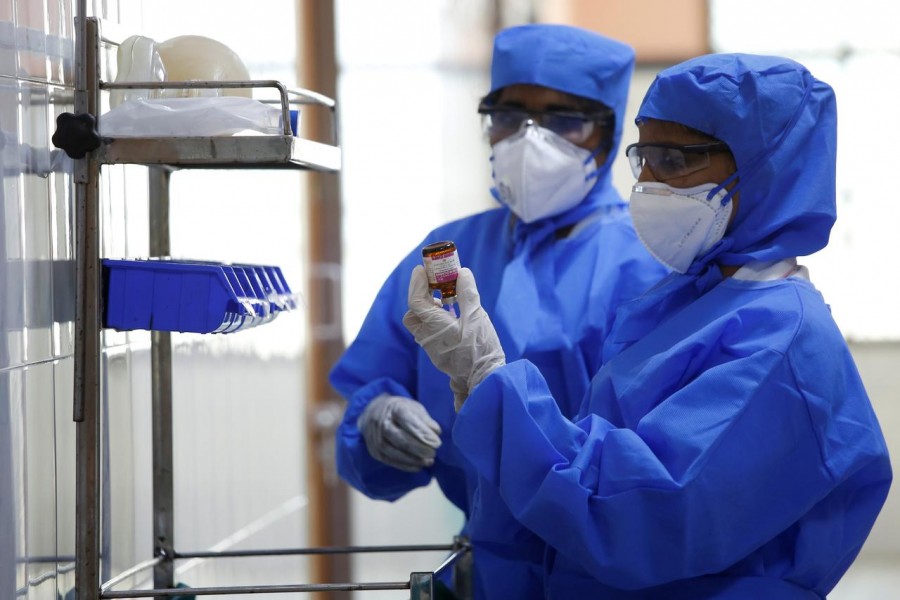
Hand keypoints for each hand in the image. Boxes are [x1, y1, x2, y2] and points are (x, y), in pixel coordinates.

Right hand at [357, 394, 441, 471]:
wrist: (372, 413)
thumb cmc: (399, 410)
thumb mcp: (413, 407)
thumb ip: (425, 420)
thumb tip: (436, 432)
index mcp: (394, 409)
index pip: (409, 422)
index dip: (424, 434)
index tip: (437, 443)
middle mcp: (382, 423)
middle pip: (402, 440)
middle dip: (420, 449)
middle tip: (433, 453)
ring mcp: (376, 439)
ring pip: (395, 453)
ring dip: (414, 460)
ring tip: (429, 462)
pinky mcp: (375, 452)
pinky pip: (391, 461)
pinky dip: (406, 466)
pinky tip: (418, 466)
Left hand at [403, 266, 505, 410]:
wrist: (485, 379)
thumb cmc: (481, 349)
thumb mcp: (477, 317)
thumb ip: (467, 293)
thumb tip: (461, 272)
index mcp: (434, 325)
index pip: (416, 300)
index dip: (417, 282)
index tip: (422, 269)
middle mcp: (427, 337)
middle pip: (413, 314)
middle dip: (420, 297)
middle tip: (434, 286)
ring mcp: (431, 348)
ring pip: (420, 324)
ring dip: (428, 309)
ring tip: (446, 301)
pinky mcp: (438, 354)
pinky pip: (429, 332)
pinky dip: (434, 320)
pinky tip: (451, 317)